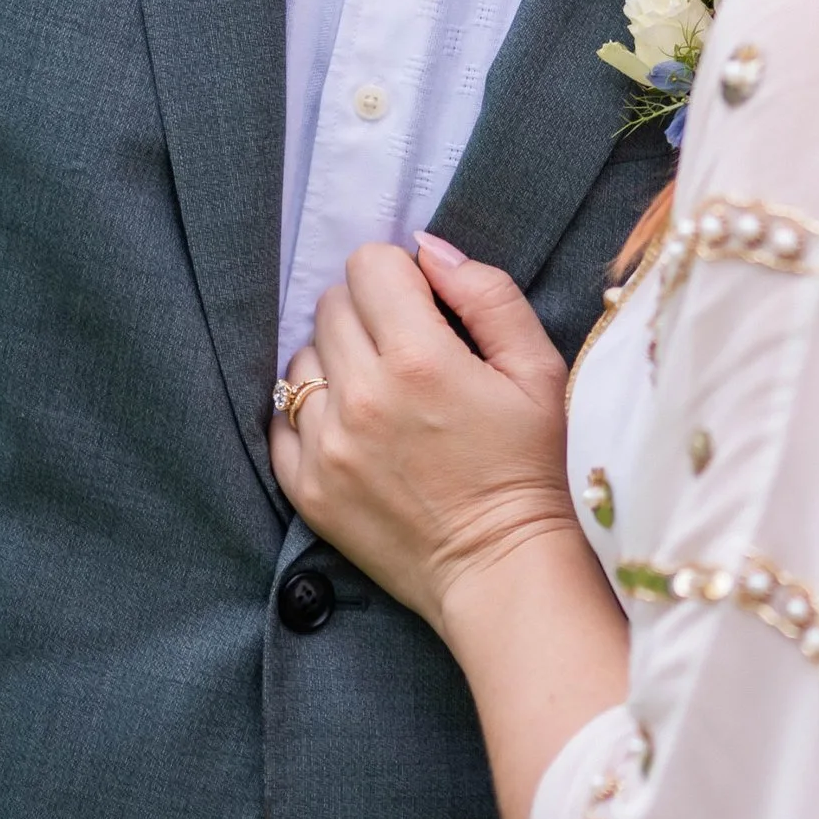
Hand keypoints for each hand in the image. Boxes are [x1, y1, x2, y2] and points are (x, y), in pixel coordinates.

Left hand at [269, 232, 571, 641]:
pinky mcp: (306, 487)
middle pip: (332, 305)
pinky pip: (280, 419)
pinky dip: (311, 413)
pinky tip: (353, 429)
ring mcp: (325, 445)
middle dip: (369, 314)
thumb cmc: (531, 467)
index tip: (424, 306)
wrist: (503, 568)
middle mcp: (361, 396)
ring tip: (381, 395)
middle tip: (408, 352)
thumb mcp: (538, 369)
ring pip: (302, 359)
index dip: (400, 277)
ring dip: (337, 362)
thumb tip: (430, 250)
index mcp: (420, 359)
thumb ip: (488, 295)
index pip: (369, 265)